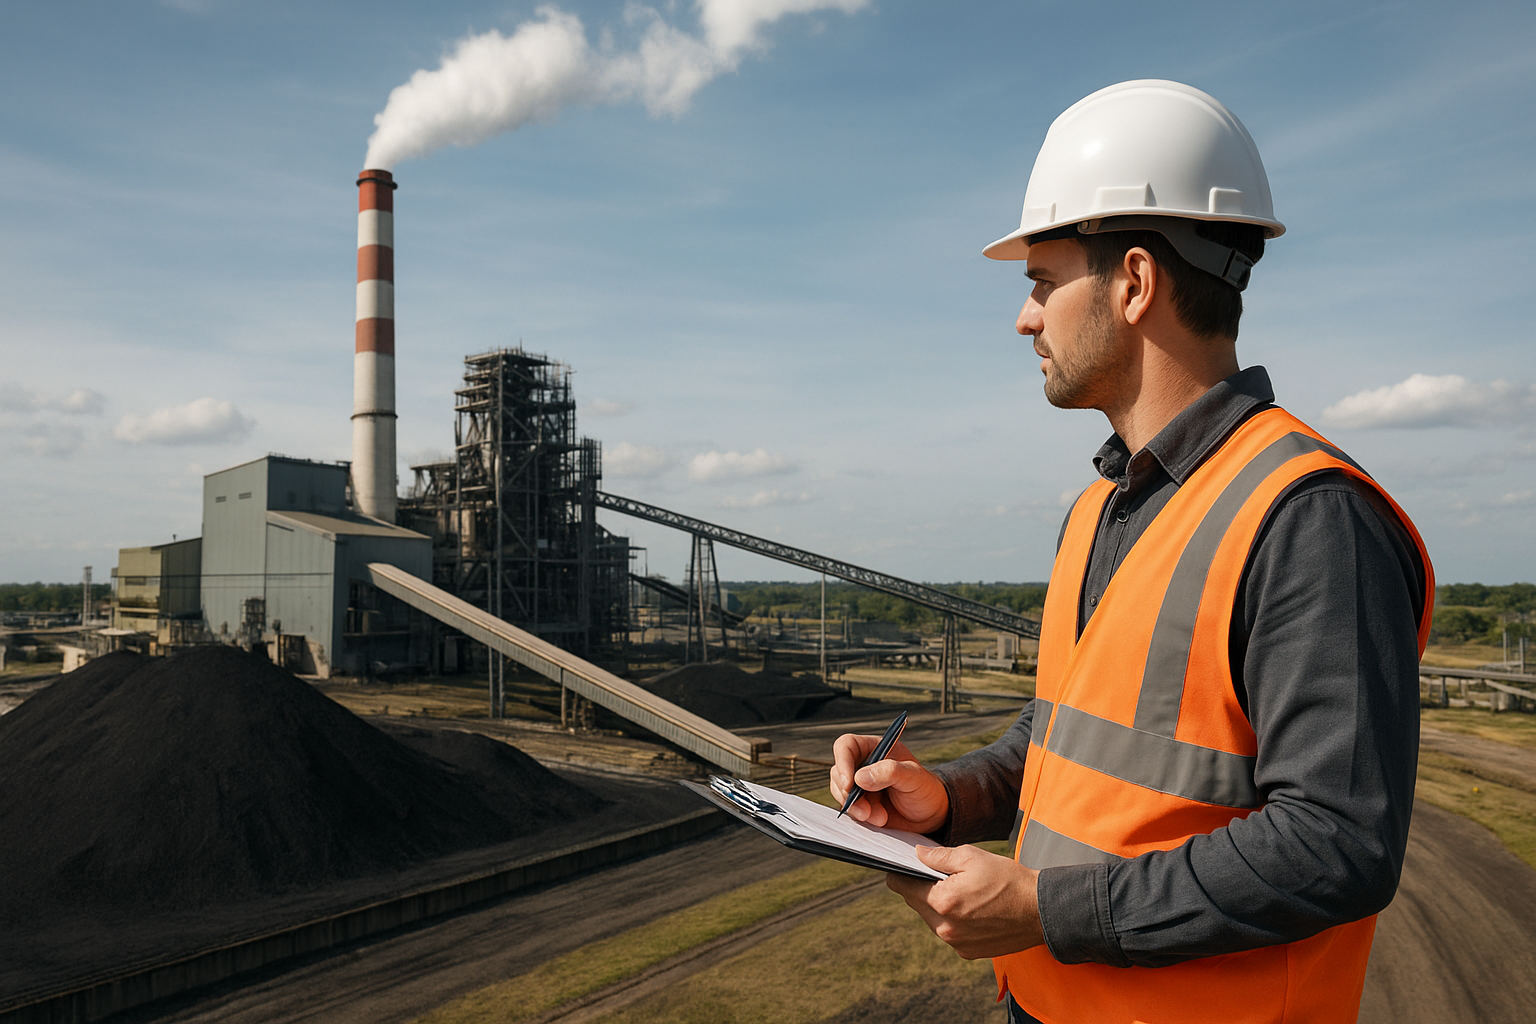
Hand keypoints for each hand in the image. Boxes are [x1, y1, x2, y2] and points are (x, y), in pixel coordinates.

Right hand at [830, 731, 948, 833]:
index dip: (843, 761)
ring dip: (856, 807)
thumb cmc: (926, 789)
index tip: (849, 783)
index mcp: (876, 748)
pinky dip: (860, 816)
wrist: (932, 815)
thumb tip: (859, 777)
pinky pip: (849, 808)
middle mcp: (864, 764)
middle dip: (849, 792)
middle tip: (866, 809)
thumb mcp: (913, 776)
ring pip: (840, 792)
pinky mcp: (861, 804)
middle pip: (838, 771)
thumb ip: (889, 772)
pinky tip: (879, 820)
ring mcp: (860, 785)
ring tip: (880, 817)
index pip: (847, 746)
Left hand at [887, 844, 1043, 959]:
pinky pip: (949, 933)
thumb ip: (938, 856)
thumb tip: (917, 854)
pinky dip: (953, 920)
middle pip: (915, 903)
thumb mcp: (972, 857)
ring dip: (938, 905)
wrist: (1040, 910)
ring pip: (931, 919)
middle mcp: (945, 927)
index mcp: (942, 901)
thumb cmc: (1008, 879)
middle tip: (940, 875)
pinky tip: (971, 908)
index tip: (904, 866)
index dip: (901, 873)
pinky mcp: (968, 952)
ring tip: (961, 892)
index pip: (902, 886)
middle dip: (922, 888)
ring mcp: (956, 943)